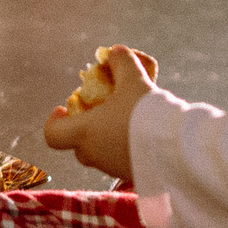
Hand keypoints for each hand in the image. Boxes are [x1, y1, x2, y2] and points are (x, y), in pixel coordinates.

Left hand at [41, 44, 155, 182]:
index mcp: (84, 133)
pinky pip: (121, 160)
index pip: (52, 135)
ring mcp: (112, 168)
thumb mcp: (133, 79)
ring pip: (101, 153)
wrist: (176, 148)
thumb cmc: (145, 113)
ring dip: (107, 138)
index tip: (64, 108)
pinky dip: (126, 148)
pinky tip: (145, 134)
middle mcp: (94, 155)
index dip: (54, 121)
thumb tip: (114, 53)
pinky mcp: (132, 175)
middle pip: (78, 145)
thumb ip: (121, 63)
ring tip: (128, 119)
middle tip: (101, 111)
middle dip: (86, 128)